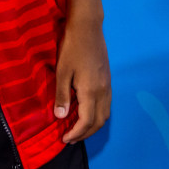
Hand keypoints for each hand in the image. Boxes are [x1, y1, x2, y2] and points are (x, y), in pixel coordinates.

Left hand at [54, 17, 110, 143]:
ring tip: (78, 129)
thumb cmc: (72, 48)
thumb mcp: (62, 72)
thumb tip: (61, 117)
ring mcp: (108, 85)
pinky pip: (106, 105)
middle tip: (70, 139)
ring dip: (93, 126)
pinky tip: (87, 112)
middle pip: (99, 122)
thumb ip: (62, 95)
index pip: (87, 122)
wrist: (88, 28)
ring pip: (105, 114)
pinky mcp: (108, 79)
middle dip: (85, 133)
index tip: (64, 140)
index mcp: (91, 92)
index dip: (76, 134)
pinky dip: (98, 115)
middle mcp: (103, 92)